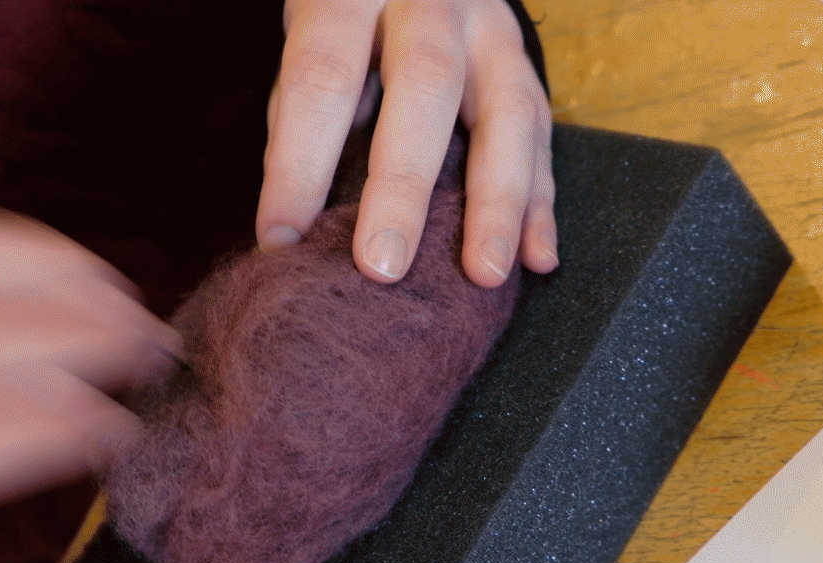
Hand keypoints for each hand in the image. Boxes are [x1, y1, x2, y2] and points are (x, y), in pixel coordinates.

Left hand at [256, 0, 557, 286]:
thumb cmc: (348, 24)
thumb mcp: (311, 43)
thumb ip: (302, 118)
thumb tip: (293, 227)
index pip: (323, 80)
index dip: (299, 165)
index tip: (280, 240)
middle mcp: (431, 3)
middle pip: (425, 87)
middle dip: (402, 186)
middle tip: (383, 266)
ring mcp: (491, 31)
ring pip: (507, 114)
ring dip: (497, 204)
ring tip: (484, 275)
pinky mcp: (527, 65)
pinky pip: (543, 136)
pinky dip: (541, 203)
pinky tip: (537, 257)